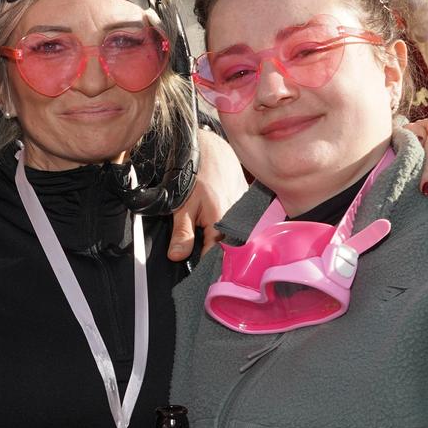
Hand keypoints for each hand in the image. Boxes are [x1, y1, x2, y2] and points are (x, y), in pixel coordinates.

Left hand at [168, 129, 247, 261]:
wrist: (211, 149)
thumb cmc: (195, 175)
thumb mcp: (182, 205)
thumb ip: (182, 233)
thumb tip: (178, 257)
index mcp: (222, 224)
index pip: (216, 258)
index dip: (205, 268)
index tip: (198, 278)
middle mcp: (239, 220)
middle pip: (228, 248)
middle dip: (216, 255)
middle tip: (203, 259)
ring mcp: (246, 212)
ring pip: (234, 235)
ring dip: (224, 240)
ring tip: (211, 237)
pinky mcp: (248, 204)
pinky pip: (240, 222)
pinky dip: (230, 226)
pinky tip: (221, 222)